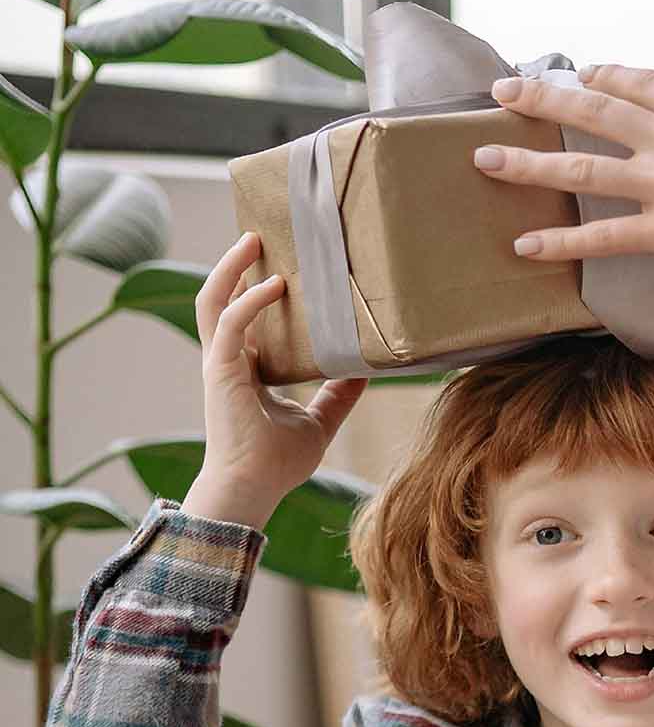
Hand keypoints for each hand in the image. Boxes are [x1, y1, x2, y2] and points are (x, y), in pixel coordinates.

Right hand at [183, 234, 364, 529]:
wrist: (253, 488)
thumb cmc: (278, 462)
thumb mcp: (320, 421)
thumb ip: (339, 395)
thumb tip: (366, 370)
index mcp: (245, 369)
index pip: (244, 318)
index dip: (255, 290)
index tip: (279, 265)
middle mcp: (227, 360)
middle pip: (221, 299)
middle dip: (235, 266)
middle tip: (259, 237)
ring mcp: (219, 363)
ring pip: (214, 300)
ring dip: (231, 269)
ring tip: (253, 241)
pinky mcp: (221, 371)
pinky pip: (231, 323)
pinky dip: (250, 302)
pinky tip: (273, 285)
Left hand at [473, 1, 653, 292]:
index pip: (639, 83)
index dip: (604, 77)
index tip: (581, 76)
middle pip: (593, 110)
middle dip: (541, 100)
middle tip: (502, 96)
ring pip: (583, 168)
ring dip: (529, 164)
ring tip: (485, 162)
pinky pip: (604, 237)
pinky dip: (563, 242)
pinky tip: (527, 247)